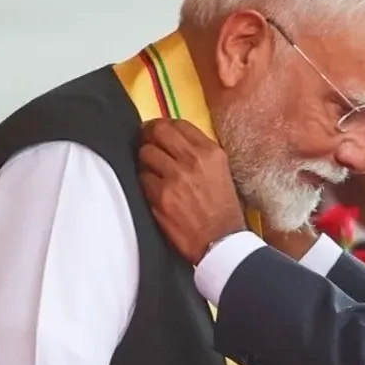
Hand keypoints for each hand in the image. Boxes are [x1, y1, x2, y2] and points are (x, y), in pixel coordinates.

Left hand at [135, 117, 248, 266]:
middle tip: (147, 144)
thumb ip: (200, 154)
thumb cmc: (223, 210)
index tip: (158, 133)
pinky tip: (155, 190)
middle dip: (148, 137)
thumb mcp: (222, 173)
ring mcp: (175, 177)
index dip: (163, 126)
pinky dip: (145, 183)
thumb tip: (174, 142)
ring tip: (153, 172)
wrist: (221, 241)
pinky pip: (141, 178)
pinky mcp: (160, 195)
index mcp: (211, 152)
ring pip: (145, 153)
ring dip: (145, 161)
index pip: (178, 124)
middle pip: (157, 131)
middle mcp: (193, 160)